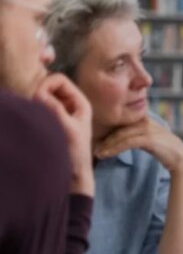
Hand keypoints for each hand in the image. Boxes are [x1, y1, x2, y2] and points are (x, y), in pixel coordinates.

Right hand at [33, 74, 93, 195]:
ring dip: (34, 102)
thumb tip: (38, 93)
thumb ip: (55, 110)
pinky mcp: (52, 121)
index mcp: (80, 102)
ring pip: (43, 96)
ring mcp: (61, 113)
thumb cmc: (74, 152)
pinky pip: (39, 108)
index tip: (36, 98)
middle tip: (31, 108)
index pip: (59, 79)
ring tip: (32, 115)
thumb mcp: (67, 129)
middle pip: (49, 86)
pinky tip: (31, 120)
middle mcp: (71, 104)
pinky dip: (33, 110)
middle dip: (38, 93)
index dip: (46, 84)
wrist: (74, 174)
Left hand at [94, 117, 182, 173]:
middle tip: (90, 148)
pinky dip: (113, 149)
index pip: (119, 123)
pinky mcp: (148, 138)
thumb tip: (115, 140)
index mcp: (141, 118)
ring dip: (105, 145)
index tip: (94, 141)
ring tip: (96, 154)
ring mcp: (146, 128)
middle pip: (117, 128)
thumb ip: (132, 135)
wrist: (179, 156)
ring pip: (119, 135)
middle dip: (102, 138)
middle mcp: (143, 120)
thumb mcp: (146, 138)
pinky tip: (105, 155)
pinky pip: (126, 143)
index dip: (105, 131)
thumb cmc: (162, 149)